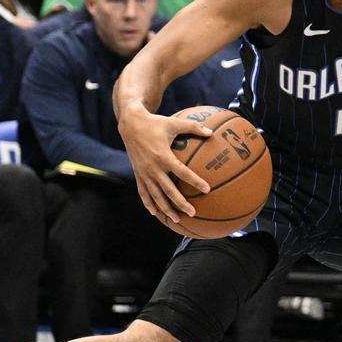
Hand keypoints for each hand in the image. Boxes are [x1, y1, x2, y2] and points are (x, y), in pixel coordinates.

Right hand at [118, 105, 214, 226]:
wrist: (130, 124)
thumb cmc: (155, 123)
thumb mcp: (174, 123)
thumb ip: (194, 127)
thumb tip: (212, 132)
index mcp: (163, 156)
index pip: (182, 172)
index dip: (195, 181)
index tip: (207, 189)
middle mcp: (153, 167)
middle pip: (168, 190)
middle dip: (180, 203)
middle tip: (192, 213)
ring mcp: (144, 172)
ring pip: (155, 195)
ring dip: (165, 208)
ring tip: (176, 219)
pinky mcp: (137, 174)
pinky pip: (143, 192)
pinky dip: (148, 203)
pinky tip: (155, 213)